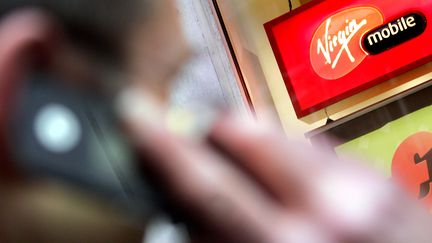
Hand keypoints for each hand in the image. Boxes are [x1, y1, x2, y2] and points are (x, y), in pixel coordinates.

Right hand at [125, 109, 431, 242]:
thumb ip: (216, 241)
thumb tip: (188, 212)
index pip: (204, 180)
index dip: (160, 143)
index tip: (136, 114)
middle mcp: (326, 205)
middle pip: (238, 130)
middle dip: (208, 138)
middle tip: (199, 156)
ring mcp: (358, 184)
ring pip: (274, 130)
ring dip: (249, 148)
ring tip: (257, 185)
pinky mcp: (377, 176)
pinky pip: (310, 147)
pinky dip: (287, 160)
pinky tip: (293, 190)